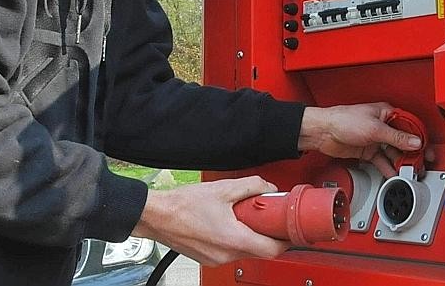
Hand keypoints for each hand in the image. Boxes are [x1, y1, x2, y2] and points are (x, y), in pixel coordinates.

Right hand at [131, 176, 288, 264]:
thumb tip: (268, 189)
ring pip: (244, 251)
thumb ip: (251, 186)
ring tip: (241, 215)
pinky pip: (229, 251)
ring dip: (248, 235)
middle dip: (265, 234)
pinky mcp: (208, 258)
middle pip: (259, 251)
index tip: (288, 229)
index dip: (284, 240)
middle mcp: (226, 255)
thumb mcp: (222, 189)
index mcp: (233, 240)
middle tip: (265, 216)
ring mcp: (216, 259)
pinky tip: (226, 222)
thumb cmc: (182, 205)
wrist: (156, 216)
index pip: (272, 249)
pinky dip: (233, 239)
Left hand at [298, 103, 422, 177]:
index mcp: (386, 114)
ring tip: (408, 172)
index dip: (419, 138)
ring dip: (400, 162)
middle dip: (411, 153)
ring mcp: (375, 139)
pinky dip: (388, 167)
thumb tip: (414, 142)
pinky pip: (382, 160)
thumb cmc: (343, 120)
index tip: (425, 150)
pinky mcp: (367, 150)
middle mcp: (382, 126)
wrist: (322, 131)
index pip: (409, 126)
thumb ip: (396, 137)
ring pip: (393, 152)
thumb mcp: (374, 128)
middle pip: (403, 141)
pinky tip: (393, 174)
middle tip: (419, 165)